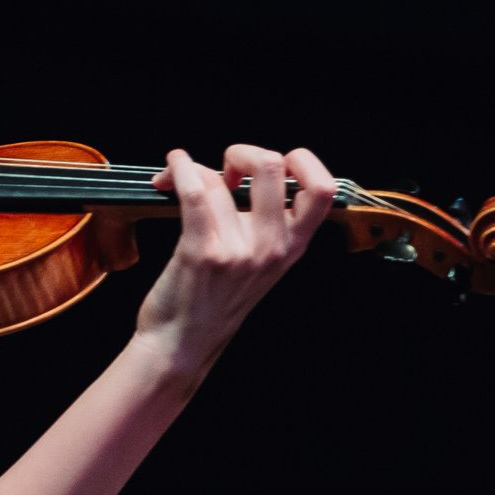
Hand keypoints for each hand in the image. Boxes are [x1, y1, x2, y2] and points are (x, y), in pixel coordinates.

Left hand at [134, 143, 336, 376]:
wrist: (183, 342)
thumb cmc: (215, 299)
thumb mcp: (260, 263)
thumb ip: (267, 222)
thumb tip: (244, 171)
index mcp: (292, 246)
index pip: (323, 190)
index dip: (302, 161)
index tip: (275, 162)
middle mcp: (271, 247)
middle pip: (272, 165)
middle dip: (242, 152)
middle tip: (225, 168)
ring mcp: (238, 250)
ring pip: (219, 178)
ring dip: (192, 168)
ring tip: (179, 177)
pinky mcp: (202, 252)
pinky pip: (194, 193)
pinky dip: (178, 170)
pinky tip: (171, 168)